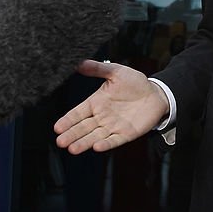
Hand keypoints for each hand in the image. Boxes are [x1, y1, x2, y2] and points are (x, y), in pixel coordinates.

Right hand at [54, 60, 169, 153]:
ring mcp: (113, 126)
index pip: (78, 113)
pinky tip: (96, 147)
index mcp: (96, 102)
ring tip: (72, 148)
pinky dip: (105, 144)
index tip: (57, 127)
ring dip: (84, 142)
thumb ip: (99, 69)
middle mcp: (102, 116)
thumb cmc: (135, 83)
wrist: (156, 93)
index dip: (68, 120)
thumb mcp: (116, 72)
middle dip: (71, 134)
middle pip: (83, 127)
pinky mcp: (126, 134)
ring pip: (95, 136)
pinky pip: (114, 140)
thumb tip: (80, 63)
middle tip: (60, 141)